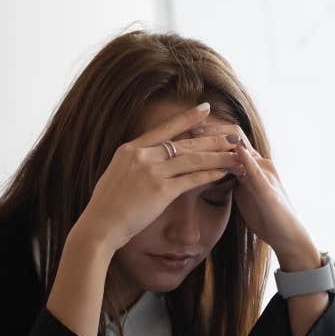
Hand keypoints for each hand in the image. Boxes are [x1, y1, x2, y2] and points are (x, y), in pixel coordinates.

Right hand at [74, 103, 242, 250]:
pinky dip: (209, 175)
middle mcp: (142, 155)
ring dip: (217, 156)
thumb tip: (141, 161)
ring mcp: (152, 172)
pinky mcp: (161, 190)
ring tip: (236, 153)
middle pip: (184, 143)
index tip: (206, 109)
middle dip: (212, 139)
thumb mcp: (116, 175)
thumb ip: (132, 165)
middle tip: (233, 134)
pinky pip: (191, 179)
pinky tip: (224, 172)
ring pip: (193, 159)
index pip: (164, 129)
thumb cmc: (105, 207)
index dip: (187, 118)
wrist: (99, 226)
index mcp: (129, 149)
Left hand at [196, 124, 317, 268]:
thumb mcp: (245, 193)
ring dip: (222, 141)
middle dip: (212, 130)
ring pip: (244, 150)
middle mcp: (261, 164)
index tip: (189, 129)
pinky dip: (245, 161)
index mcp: (254, 165)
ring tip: (202, 135)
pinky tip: (235, 153)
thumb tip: (214, 171)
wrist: (289, 236)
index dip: (211, 132)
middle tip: (189, 127)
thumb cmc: (266, 216)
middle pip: (236, 137)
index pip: (232, 139)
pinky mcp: (269, 192)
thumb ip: (234, 178)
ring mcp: (266, 176)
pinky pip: (256, 173)